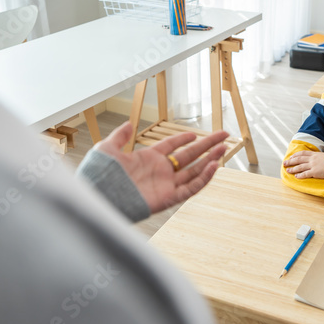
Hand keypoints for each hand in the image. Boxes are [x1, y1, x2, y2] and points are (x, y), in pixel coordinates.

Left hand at [91, 122, 227, 213]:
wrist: (98, 196)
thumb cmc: (99, 174)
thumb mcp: (107, 148)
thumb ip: (119, 136)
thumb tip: (128, 124)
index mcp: (147, 159)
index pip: (171, 147)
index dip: (183, 139)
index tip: (195, 133)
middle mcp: (159, 172)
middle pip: (189, 157)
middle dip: (207, 146)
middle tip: (224, 136)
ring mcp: (165, 185)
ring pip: (194, 172)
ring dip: (210, 160)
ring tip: (224, 148)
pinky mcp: (168, 198)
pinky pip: (191, 188)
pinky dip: (204, 178)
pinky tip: (214, 166)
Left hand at [283, 150, 323, 178]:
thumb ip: (318, 157)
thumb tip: (316, 158)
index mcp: (314, 154)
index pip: (302, 153)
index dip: (296, 155)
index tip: (291, 157)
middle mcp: (312, 159)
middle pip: (298, 159)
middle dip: (291, 161)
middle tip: (284, 163)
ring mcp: (312, 165)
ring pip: (300, 167)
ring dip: (293, 169)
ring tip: (288, 170)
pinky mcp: (314, 172)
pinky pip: (305, 174)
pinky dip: (300, 175)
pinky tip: (296, 176)